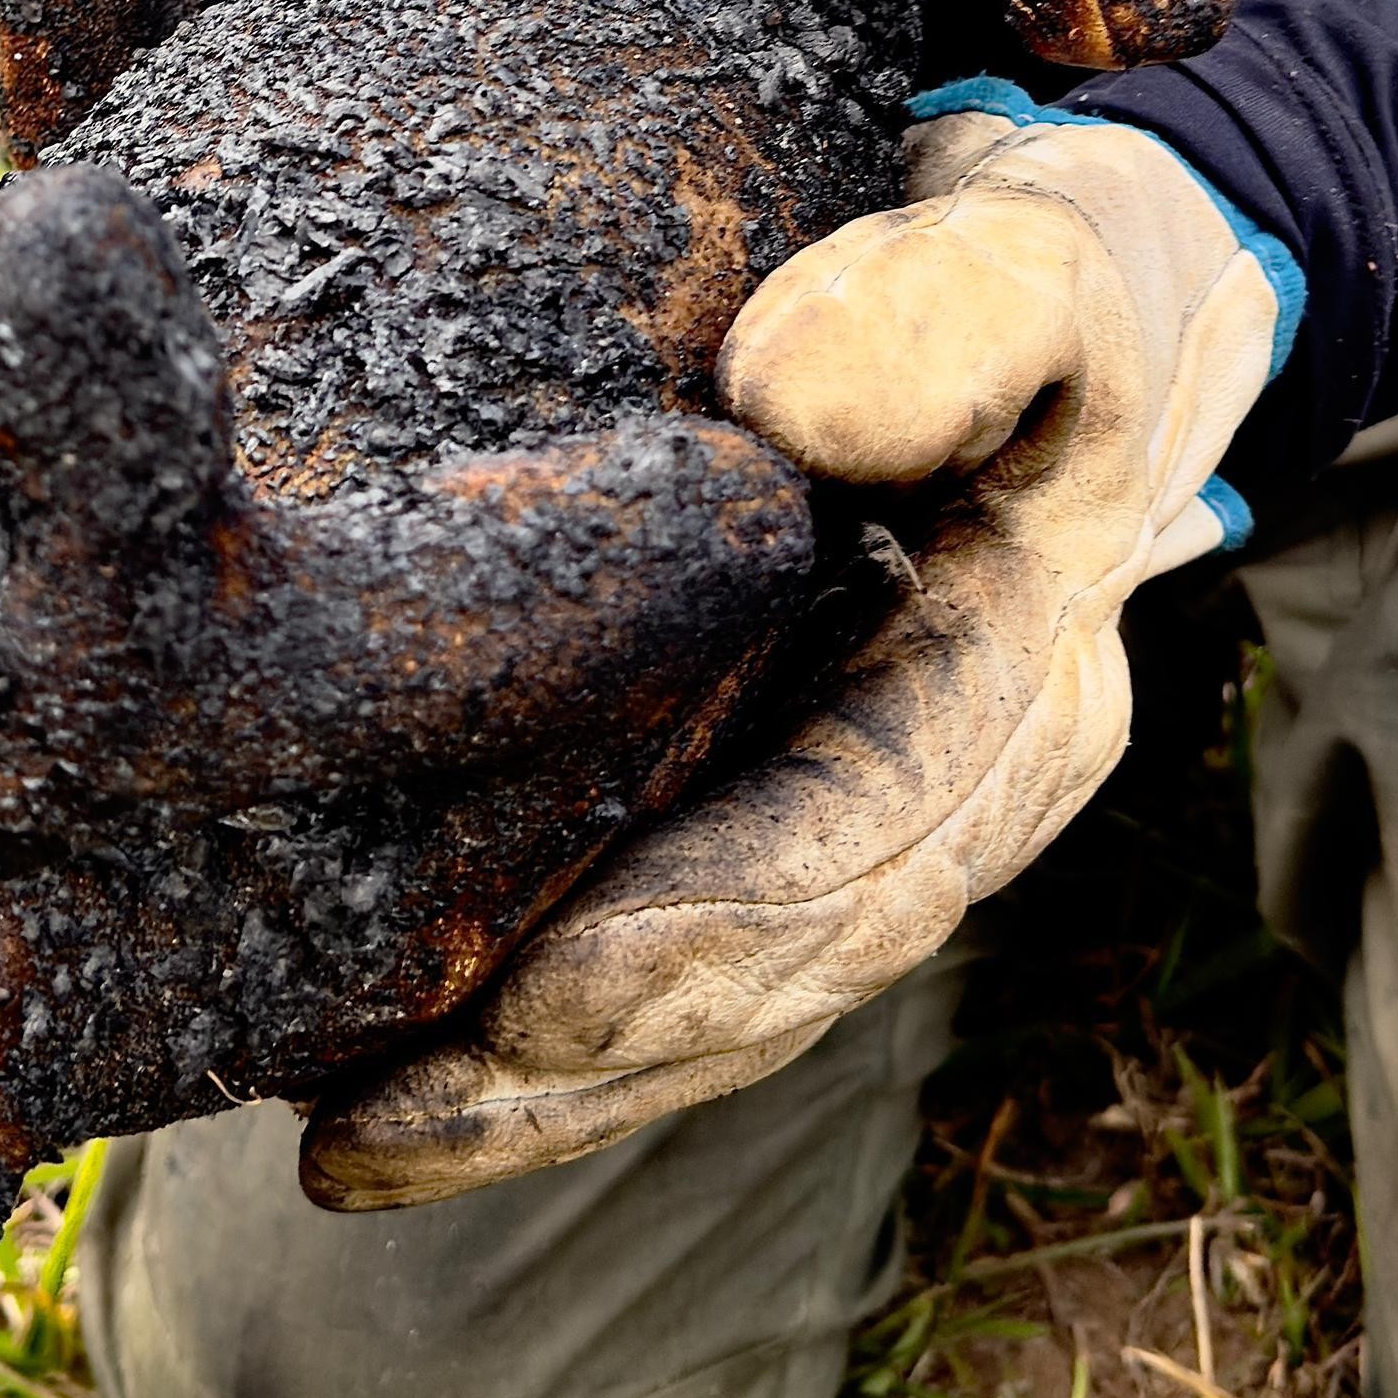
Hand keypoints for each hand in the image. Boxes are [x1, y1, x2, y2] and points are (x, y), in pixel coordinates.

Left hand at [303, 101, 1295, 1207]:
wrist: (1048, 280)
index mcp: (1030, 681)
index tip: (538, 1004)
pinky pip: (679, 950)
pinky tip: (389, 1083)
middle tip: (375, 1128)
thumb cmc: (1040, 261)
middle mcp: (966, 789)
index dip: (707, 932)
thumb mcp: (1040, 248)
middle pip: (782, 970)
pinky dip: (546, 1035)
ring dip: (542, 1095)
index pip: (869, 842)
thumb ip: (953, 307)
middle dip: (585, 1069)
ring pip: (723, 999)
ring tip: (349, 1149)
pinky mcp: (785, 799)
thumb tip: (797, 405)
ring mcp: (879, 817)